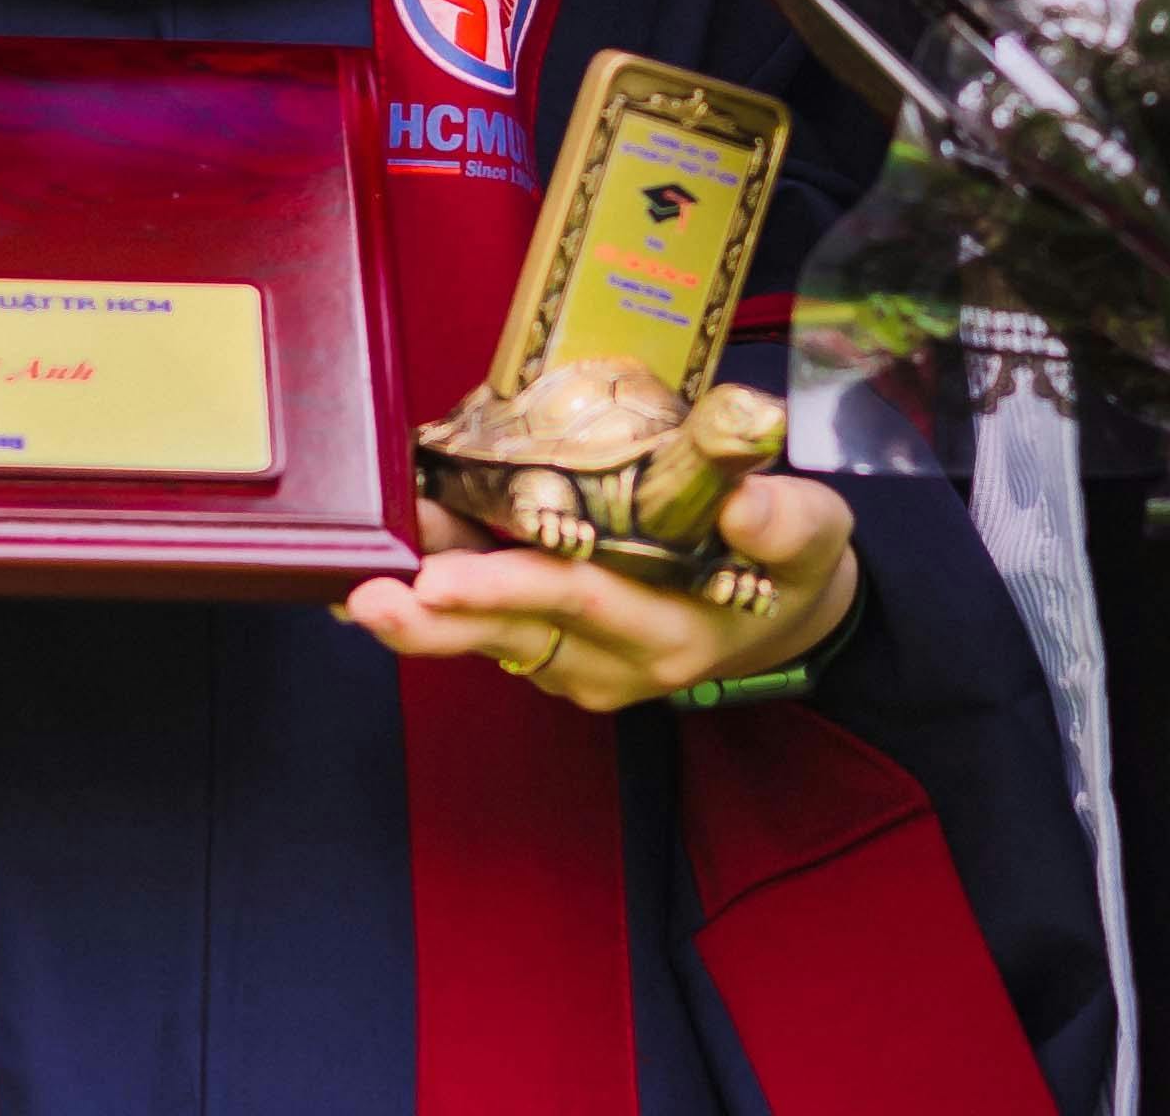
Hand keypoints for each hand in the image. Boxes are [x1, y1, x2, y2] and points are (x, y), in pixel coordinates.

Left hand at [337, 468, 861, 716]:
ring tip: (357, 579)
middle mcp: (614, 660)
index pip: (579, 601)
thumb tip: (743, 503)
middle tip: (365, 595)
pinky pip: (491, 629)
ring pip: (489, 637)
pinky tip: (398, 564)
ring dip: (422, 610)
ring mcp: (581, 666)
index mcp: (671, 628)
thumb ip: (781, 521)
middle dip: (431, 619)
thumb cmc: (793, 561)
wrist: (788, 616)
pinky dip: (442, 599)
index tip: (439, 579)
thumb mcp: (812, 533)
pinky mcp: (559, 654)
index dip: (506, 588)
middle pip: (511, 635)